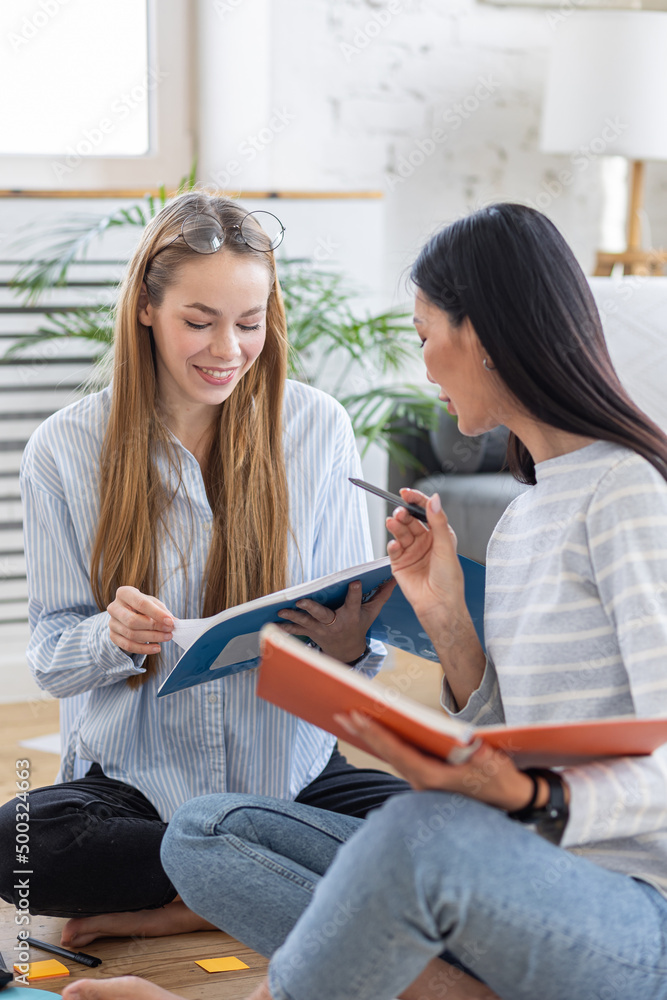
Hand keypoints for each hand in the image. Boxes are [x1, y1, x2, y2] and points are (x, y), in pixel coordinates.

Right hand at [108, 586, 173, 655]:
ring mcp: (112, 623)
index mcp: (124, 593)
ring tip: (167, 637)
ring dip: (152, 638)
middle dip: (154, 627)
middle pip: (133, 620)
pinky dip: (144, 649)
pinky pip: (128, 645)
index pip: (140, 603)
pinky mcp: (113, 636)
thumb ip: (162, 611)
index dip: (156, 614)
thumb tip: (174, 622)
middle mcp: (114, 607)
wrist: (128, 613)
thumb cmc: (143, 606)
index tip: (170, 621)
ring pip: (131, 634)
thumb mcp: (153, 603)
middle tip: (170, 630)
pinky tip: (156, 648)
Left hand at [275, 577, 395, 663]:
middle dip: (313, 609)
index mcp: (351, 616)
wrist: (347, 651)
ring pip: (306, 623)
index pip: (353, 602)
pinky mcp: (311, 633)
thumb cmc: (360, 625)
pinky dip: (285, 629)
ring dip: (293, 617)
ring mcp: (321, 630)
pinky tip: (273, 626)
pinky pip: (296, 632)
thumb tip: (394, 578)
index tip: (355, 582)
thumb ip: (381, 595)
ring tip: (282, 611)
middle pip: (323, 615)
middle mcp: (335, 623)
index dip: (354, 593)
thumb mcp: (371, 612)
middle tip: (302, 602)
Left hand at [335, 711, 535, 812]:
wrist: (509, 799)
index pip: (397, 752)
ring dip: (370, 737)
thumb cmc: (500, 780)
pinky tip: (374, 731)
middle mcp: (421, 782)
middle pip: (386, 753)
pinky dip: (384, 743)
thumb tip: (469, 742)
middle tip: (340, 713)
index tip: (357, 717)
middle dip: (363, 733)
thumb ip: (480, 756)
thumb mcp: (492, 766)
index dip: (376, 734)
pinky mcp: (425, 777)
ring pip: (390, 756)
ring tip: (349, 718)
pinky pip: (399, 757)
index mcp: (432, 778)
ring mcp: (421, 781)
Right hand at [386, 489, 465, 637]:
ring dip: (396, 526)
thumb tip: (434, 499)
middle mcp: (424, 541)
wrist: (439, 605)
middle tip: (399, 511)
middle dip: (403, 513)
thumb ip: (438, 522)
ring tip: (393, 522)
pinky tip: (396, 546)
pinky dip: (392, 544)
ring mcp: (411, 551)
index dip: (416, 500)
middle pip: (410, 520)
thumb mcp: (446, 546)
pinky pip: (393, 549)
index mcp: (438, 535)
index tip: (406, 493)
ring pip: (400, 532)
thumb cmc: (449, 580)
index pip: (425, 512)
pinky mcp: (400, 563)